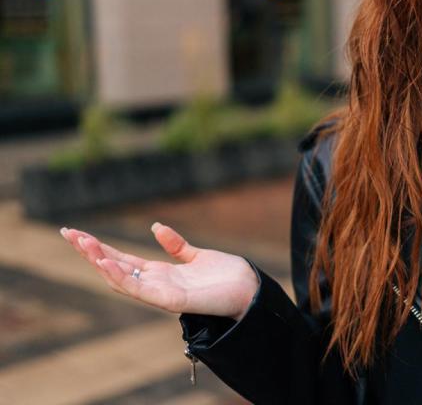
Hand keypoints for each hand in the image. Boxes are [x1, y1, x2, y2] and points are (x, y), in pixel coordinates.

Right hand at [60, 223, 258, 320]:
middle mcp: (155, 285)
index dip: (99, 248)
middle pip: (114, 267)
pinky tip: (105, 263)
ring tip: (82, 244)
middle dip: (90, 252)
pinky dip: (120, 278)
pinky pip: (139, 290)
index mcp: (159, 274)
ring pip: (120, 279)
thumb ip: (175, 245)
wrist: (249, 289)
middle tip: (67, 234)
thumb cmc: (226, 276)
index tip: (76, 234)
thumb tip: (155, 227)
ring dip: (99, 261)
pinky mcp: (171, 300)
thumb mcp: (196, 255)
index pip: (121, 260)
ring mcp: (160, 293)